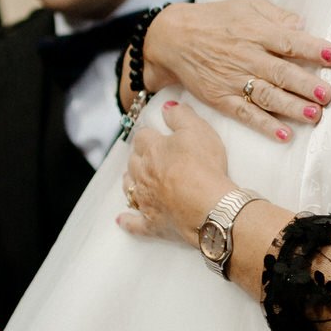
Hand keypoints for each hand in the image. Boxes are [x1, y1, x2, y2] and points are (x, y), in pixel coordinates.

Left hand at [119, 103, 232, 245]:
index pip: (143, 136)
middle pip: (133, 161)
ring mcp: (145, 199)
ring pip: (130, 187)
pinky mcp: (152, 223)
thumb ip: (181, 115)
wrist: (209, 207)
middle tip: (150, 156)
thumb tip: (167, 107)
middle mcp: (143, 174)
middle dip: (139, 157)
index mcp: (153, 150)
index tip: (156, 135)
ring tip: (137, 179)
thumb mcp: (199, 130)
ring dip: (131, 181)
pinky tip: (121, 219)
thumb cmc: (205, 167)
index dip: (150, 134)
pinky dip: (127, 220)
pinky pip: (134, 223)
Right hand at [140, 0, 330, 140]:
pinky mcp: (222, 99)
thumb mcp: (247, 7)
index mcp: (256, 31)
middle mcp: (246, 57)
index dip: (312, 49)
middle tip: (328, 94)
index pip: (288, 41)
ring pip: (267, 96)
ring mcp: (233, 80)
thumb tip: (303, 25)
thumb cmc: (217, 20)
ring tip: (314, 115)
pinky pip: (246, 114)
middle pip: (281, 72)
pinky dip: (265, 125)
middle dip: (306, 84)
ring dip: (292, 107)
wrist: (173, 38)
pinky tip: (284, 135)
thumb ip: (277, 16)